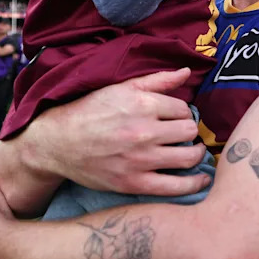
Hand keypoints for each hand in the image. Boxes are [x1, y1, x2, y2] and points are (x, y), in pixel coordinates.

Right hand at [8, 68, 210, 196]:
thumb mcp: (121, 88)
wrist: (58, 142)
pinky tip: (201, 179)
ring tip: (192, 152)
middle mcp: (144, 131)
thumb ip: (157, 80)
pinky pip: (175, 187)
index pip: (183, 109)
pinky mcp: (134, 183)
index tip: (175, 119)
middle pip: (189, 131)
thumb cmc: (90, 111)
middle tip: (182, 135)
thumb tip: (187, 71)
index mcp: (142, 104)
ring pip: (188, 157)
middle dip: (189, 131)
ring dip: (195, 153)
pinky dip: (194, 184)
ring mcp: (140, 160)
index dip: (182, 113)